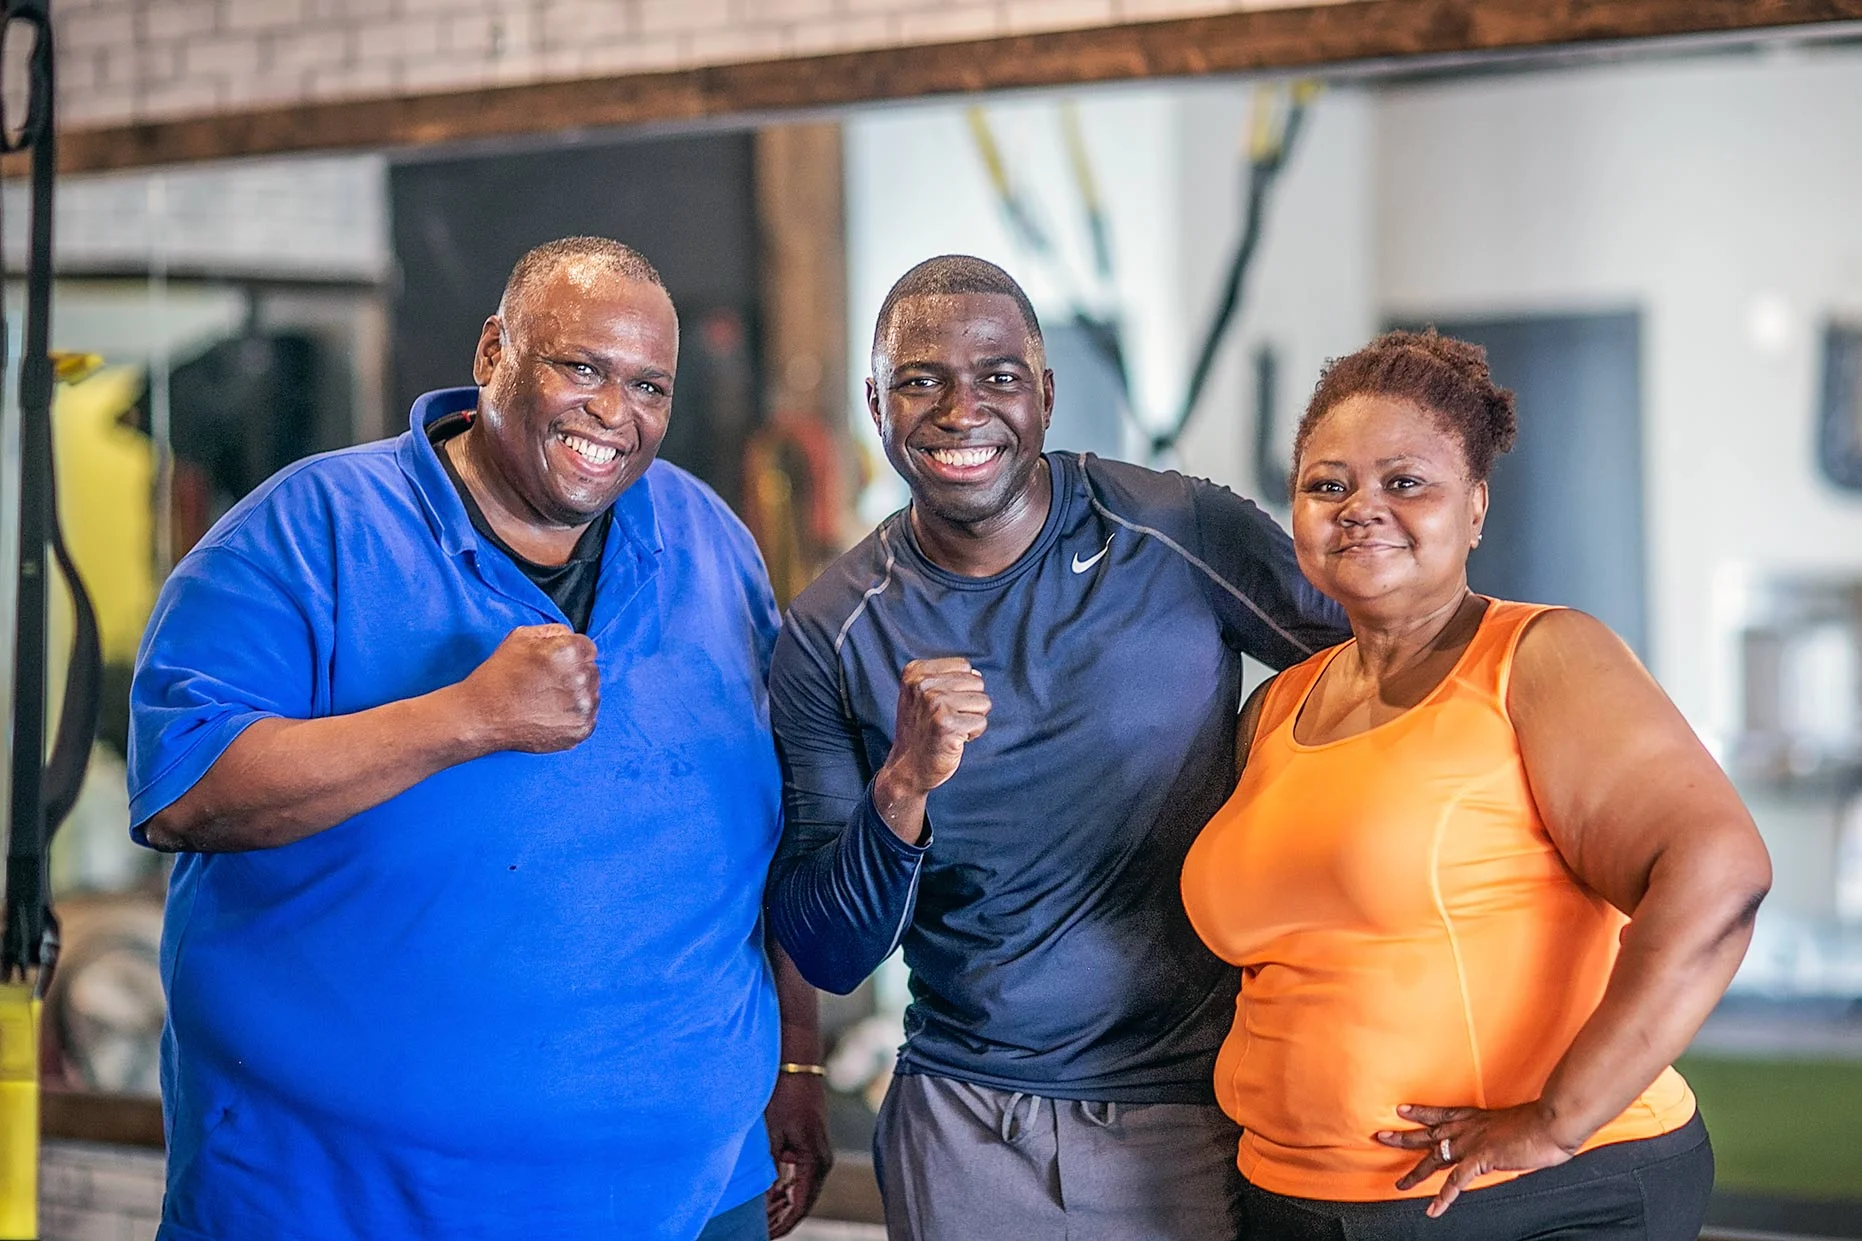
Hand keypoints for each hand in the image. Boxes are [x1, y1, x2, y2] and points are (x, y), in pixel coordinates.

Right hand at [456, 624, 599, 753]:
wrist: (482, 717)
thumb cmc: (499, 676)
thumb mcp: (521, 637)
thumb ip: (554, 632)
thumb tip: (571, 637)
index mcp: (570, 652)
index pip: (588, 648)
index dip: (569, 654)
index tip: (555, 665)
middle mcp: (581, 678)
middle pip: (591, 671)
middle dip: (574, 674)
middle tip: (546, 683)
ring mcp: (583, 707)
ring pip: (591, 694)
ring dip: (576, 695)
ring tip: (546, 700)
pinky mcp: (581, 729)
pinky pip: (588, 717)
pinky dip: (573, 716)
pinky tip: (550, 714)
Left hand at [764, 1072, 832, 1237]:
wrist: (796, 1063)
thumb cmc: (784, 1095)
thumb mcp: (772, 1134)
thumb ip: (769, 1168)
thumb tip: (763, 1197)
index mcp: (815, 1161)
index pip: (801, 1206)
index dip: (782, 1225)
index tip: (765, 1237)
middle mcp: (821, 1160)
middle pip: (802, 1202)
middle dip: (781, 1219)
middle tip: (758, 1232)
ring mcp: (817, 1153)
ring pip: (801, 1190)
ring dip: (782, 1205)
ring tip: (760, 1220)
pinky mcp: (810, 1144)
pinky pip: (799, 1176)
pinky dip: (784, 1189)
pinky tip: (768, 1198)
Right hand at [877, 657, 991, 797]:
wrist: (907, 768)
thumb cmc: (921, 731)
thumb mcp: (923, 696)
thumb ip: (948, 679)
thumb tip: (977, 674)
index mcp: (916, 671)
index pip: (964, 666)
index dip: (961, 688)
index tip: (941, 705)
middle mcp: (922, 684)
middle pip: (977, 682)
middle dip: (969, 704)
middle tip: (946, 720)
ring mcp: (933, 703)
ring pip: (983, 702)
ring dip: (972, 719)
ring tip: (950, 729)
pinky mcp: (945, 724)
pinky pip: (981, 722)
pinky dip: (972, 734)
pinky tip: (953, 740)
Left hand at [1375, 1102, 1581, 1216]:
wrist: (1550, 1123)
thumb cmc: (1539, 1123)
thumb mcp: (1513, 1125)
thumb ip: (1500, 1135)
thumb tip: (1499, 1147)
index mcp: (1475, 1117)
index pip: (1441, 1114)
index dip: (1420, 1113)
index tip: (1402, 1110)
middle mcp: (1468, 1128)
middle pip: (1428, 1134)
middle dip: (1404, 1137)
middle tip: (1381, 1136)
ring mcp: (1472, 1143)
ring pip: (1435, 1159)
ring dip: (1416, 1173)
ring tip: (1399, 1183)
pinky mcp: (1480, 1159)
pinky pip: (1456, 1182)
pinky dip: (1443, 1197)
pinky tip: (1433, 1209)